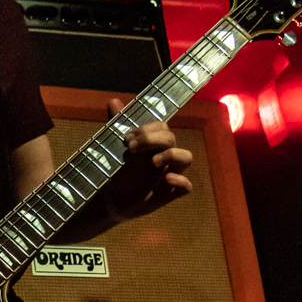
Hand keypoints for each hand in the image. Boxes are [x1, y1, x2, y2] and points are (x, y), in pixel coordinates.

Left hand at [104, 102, 192, 222]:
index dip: (147, 129)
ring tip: (153, 161)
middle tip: (131, 149)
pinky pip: (187, 186)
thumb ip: (117, 124)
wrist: (116, 200)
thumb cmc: (121, 172)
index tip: (127, 139)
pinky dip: (180, 181)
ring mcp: (171, 173)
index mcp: (155, 145)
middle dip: (151, 140)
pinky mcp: (171, 193)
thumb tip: (114, 101)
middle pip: (170, 138)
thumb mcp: (116, 148)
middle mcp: (165, 156)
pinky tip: (166, 179)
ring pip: (187, 157)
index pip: (162, 127)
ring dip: (171, 155)